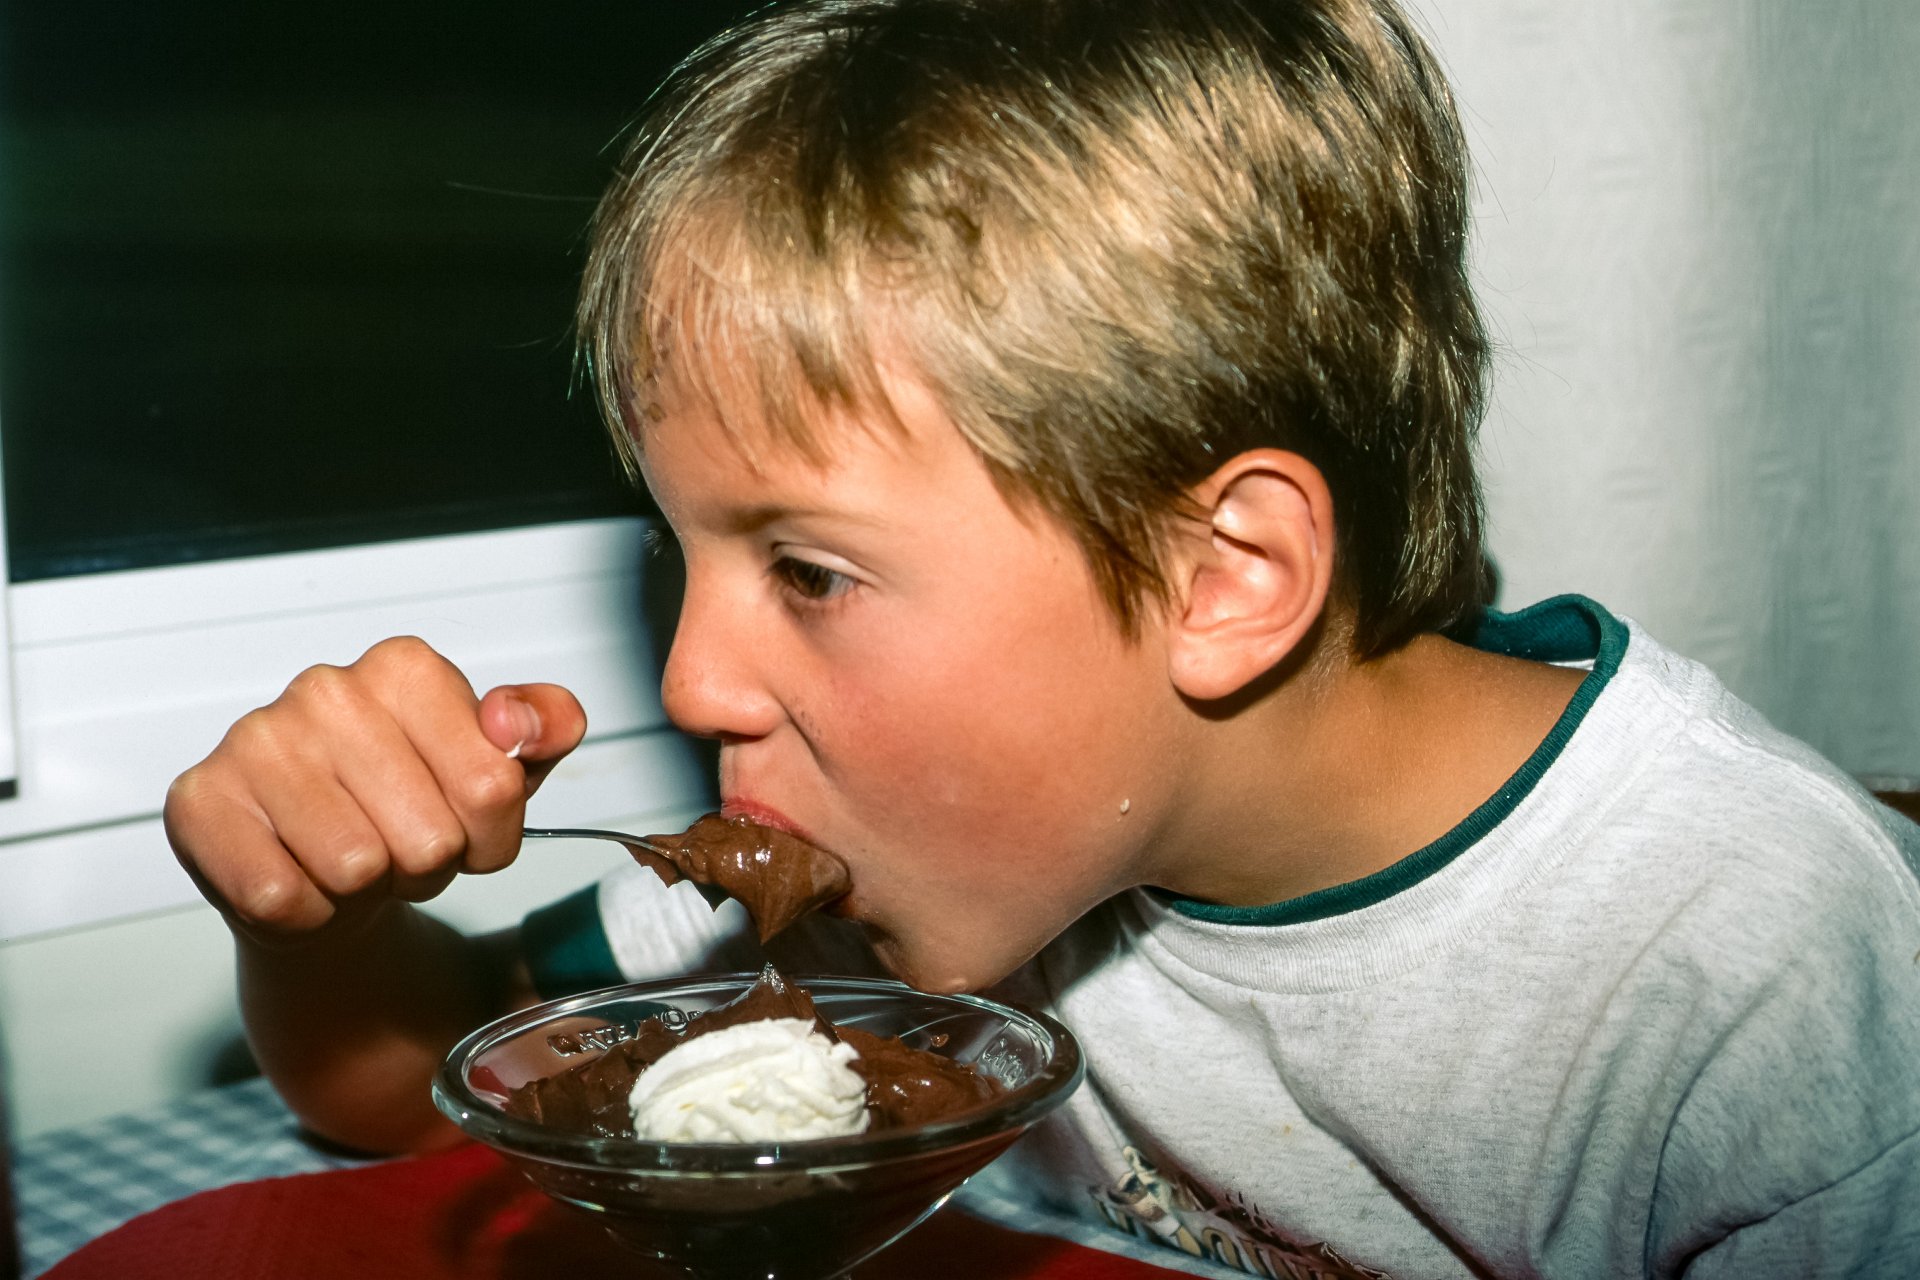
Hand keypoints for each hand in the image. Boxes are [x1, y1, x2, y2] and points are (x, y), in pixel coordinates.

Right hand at [164, 636, 586, 943]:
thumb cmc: (410, 812)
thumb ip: (545, 729)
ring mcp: (254, 741)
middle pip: (429, 836)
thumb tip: (523, 721)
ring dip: (367, 890)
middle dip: (428, 866)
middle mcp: (326, 690)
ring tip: (354, 863)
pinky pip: (283, 897)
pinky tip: (300, 875)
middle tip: (400, 849)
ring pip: (356, 867)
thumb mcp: (500, 772)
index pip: (493, 784)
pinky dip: (306, 912)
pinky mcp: (200, 802)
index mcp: (405, 669)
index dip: (491, 834)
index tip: (464, 824)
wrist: (326, 874)